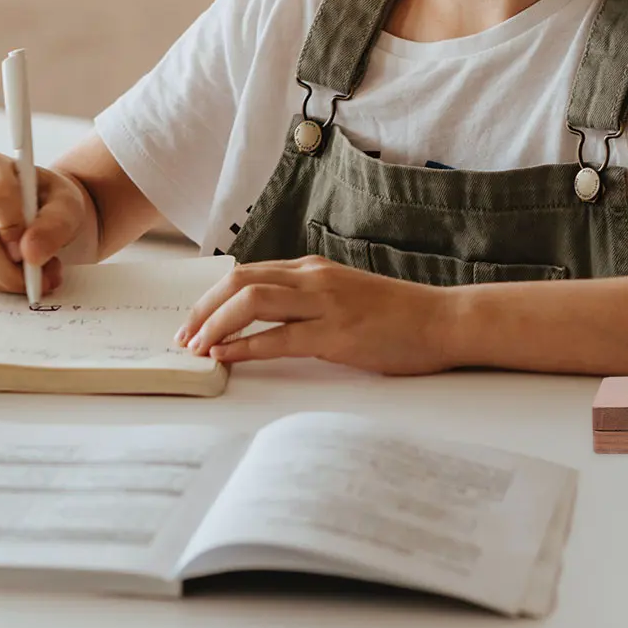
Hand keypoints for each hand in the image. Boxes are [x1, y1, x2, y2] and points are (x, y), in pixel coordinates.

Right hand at [0, 153, 91, 298]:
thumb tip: (31, 254)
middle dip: (11, 269)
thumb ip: (55, 224)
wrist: (37, 204)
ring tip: (38, 274)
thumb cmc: (50, 197)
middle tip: (41, 279)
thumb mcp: (66, 203)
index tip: (31, 249)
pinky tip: (19, 271)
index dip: (14, 227)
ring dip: (6, 279)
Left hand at [174, 256, 453, 374]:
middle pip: (239, 281)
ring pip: (251, 302)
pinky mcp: (337, 334)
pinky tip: (225, 358)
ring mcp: (325, 304)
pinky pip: (278, 338)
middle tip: (183, 336)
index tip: (193, 320)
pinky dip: (244, 348)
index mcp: (313, 268)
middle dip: (202, 309)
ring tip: (196, 348)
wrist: (444, 320)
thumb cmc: (399, 315)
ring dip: (214, 325)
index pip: (248, 273)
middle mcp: (314, 278)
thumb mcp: (346, 296)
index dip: (212, 297)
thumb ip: (309, 301)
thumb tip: (267, 322)